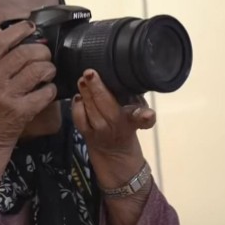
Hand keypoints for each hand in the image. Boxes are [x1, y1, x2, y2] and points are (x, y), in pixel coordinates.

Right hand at [0, 21, 56, 151]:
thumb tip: (1, 32)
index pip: (0, 41)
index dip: (19, 30)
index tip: (31, 27)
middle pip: (24, 53)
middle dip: (41, 51)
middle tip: (45, 56)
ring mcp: (6, 96)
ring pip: (37, 70)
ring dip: (49, 69)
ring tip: (48, 73)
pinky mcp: (20, 111)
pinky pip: (45, 92)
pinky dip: (51, 89)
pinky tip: (47, 91)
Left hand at [72, 69, 155, 189]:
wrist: (114, 151)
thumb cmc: (127, 123)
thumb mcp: (137, 112)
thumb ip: (135, 99)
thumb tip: (127, 76)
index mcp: (133, 120)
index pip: (141, 119)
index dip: (145, 116)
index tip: (147, 114)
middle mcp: (117, 126)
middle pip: (108, 107)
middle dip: (97, 88)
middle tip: (90, 73)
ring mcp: (100, 130)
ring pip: (91, 111)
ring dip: (85, 94)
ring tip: (82, 81)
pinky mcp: (86, 133)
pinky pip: (79, 119)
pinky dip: (77, 106)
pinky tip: (78, 96)